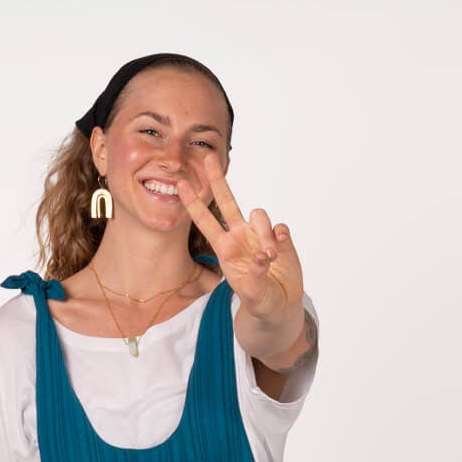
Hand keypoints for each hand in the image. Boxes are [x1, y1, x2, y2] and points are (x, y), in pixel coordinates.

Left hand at [176, 151, 303, 318]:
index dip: (193, 204)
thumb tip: (262, 255)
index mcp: (225, 249)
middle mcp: (240, 236)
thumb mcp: (253, 294)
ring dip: (264, 234)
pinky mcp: (280, 237)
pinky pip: (279, 226)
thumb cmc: (259, 300)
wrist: (280, 304)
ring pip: (259, 214)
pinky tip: (280, 253)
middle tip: (209, 158)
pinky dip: (279, 237)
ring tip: (270, 258)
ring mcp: (260, 235)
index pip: (206, 222)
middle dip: (218, 180)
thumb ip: (255, 276)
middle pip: (228, 201)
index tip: (180, 185)